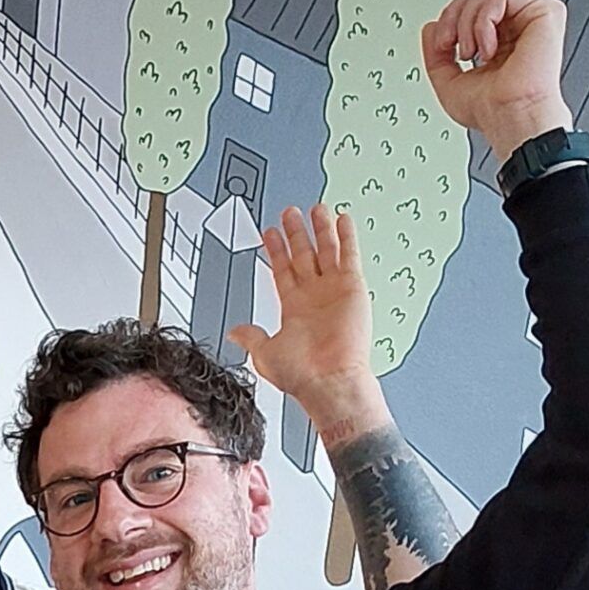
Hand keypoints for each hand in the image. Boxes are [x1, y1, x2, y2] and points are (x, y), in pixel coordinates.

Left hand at [228, 203, 385, 432]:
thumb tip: (235, 331)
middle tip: (289, 212)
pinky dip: (346, 237)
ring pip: (325, 250)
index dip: (276, 250)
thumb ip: (251, 337)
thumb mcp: (265, 353)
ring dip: (319, 229)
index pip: (283, 270)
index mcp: (292, 307)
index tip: (269, 233)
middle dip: (295, 233)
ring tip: (314, 208)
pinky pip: (349, 256)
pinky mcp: (353, 287)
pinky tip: (341, 219)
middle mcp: (313, 295)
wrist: (329, 380)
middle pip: (303, 255)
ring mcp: (334, 289)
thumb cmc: (302, 374)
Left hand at [421, 0, 571, 159]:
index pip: (472, 4)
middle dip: (454, 15)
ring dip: (467, 21)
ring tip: (470, 51)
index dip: (449, 18)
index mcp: (501, 37)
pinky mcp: (545, 12)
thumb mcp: (448, 80)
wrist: (509, 117)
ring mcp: (532, 16)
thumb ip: (436, 53)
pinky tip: (488, 49)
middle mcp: (518, 25)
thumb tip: (431, 27)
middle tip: (449, 45)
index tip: (441, 45)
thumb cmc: (489, 109)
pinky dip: (483, 23)